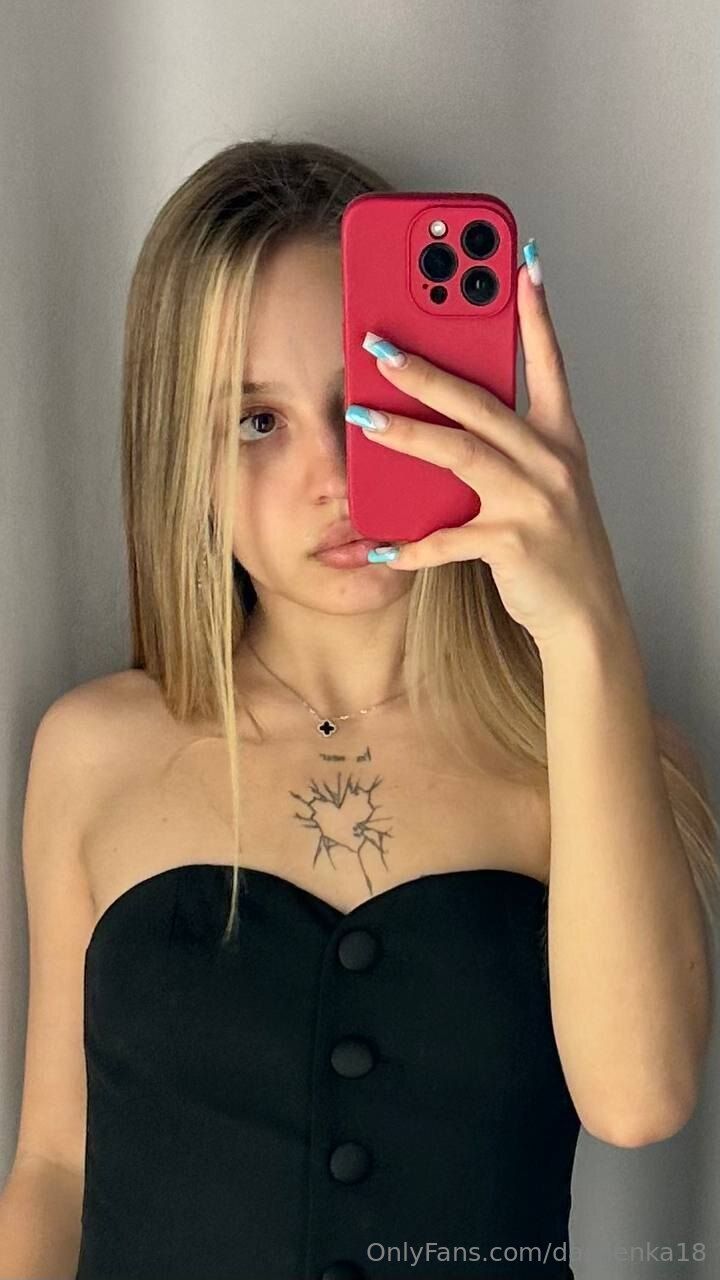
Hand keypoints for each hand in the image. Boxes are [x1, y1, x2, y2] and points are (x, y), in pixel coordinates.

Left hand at [351, 262, 627, 652]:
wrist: (585, 613)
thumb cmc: (556, 545)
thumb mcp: (543, 484)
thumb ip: (505, 447)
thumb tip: (444, 417)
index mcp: (559, 439)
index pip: (549, 363)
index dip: (535, 312)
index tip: (521, 262)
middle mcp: (549, 461)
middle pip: (481, 401)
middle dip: (427, 369)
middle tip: (379, 345)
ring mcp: (533, 501)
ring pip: (460, 454)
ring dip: (406, 433)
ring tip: (363, 417)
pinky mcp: (513, 542)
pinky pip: (450, 538)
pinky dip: (412, 545)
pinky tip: (381, 546)